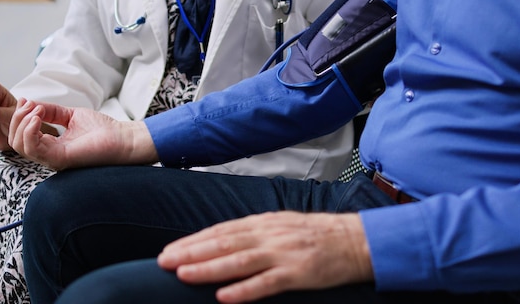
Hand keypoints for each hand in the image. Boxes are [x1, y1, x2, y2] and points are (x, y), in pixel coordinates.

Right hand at [8, 98, 157, 169]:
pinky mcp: (59, 158)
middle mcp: (49, 155)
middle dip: (17, 118)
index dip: (19, 116)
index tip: (26, 100)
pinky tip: (38, 117)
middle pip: (15, 140)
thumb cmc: (103, 129)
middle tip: (29, 104)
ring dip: (22, 122)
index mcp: (51, 146)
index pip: (21, 135)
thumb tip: (30, 103)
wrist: (123, 138)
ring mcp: (53, 158)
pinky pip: (33, 148)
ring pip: (19, 145)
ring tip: (36, 110)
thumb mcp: (71, 115)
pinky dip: (30, 130)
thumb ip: (50, 111)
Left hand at [157, 211, 372, 303]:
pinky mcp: (298, 273)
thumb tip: (223, 241)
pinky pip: (267, 283)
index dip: (194, 241)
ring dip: (209, 268)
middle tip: (164, 261)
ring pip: (240, 261)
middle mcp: (270, 235)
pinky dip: (244, 290)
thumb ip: (255, 232)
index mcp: (265, 222)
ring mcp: (284, 253)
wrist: (355, 240)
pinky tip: (223, 296)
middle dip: (192, 252)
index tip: (171, 250)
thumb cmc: (317, 234)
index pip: (222, 231)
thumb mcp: (282, 225)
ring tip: (183, 274)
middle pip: (224, 243)